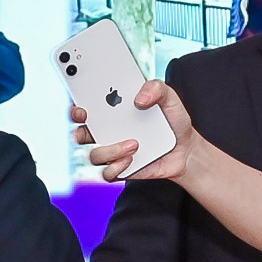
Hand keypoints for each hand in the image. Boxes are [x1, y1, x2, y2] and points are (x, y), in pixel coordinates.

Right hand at [71, 79, 197, 183]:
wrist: (185, 149)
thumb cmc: (172, 120)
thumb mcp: (170, 98)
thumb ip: (156, 88)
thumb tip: (139, 99)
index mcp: (112, 110)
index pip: (86, 103)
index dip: (76, 98)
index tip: (79, 96)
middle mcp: (106, 131)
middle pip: (79, 129)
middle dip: (77, 122)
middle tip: (86, 116)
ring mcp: (111, 151)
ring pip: (94, 154)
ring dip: (110, 149)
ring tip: (134, 144)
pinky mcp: (120, 169)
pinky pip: (107, 172)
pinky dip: (116, 167)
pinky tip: (131, 159)